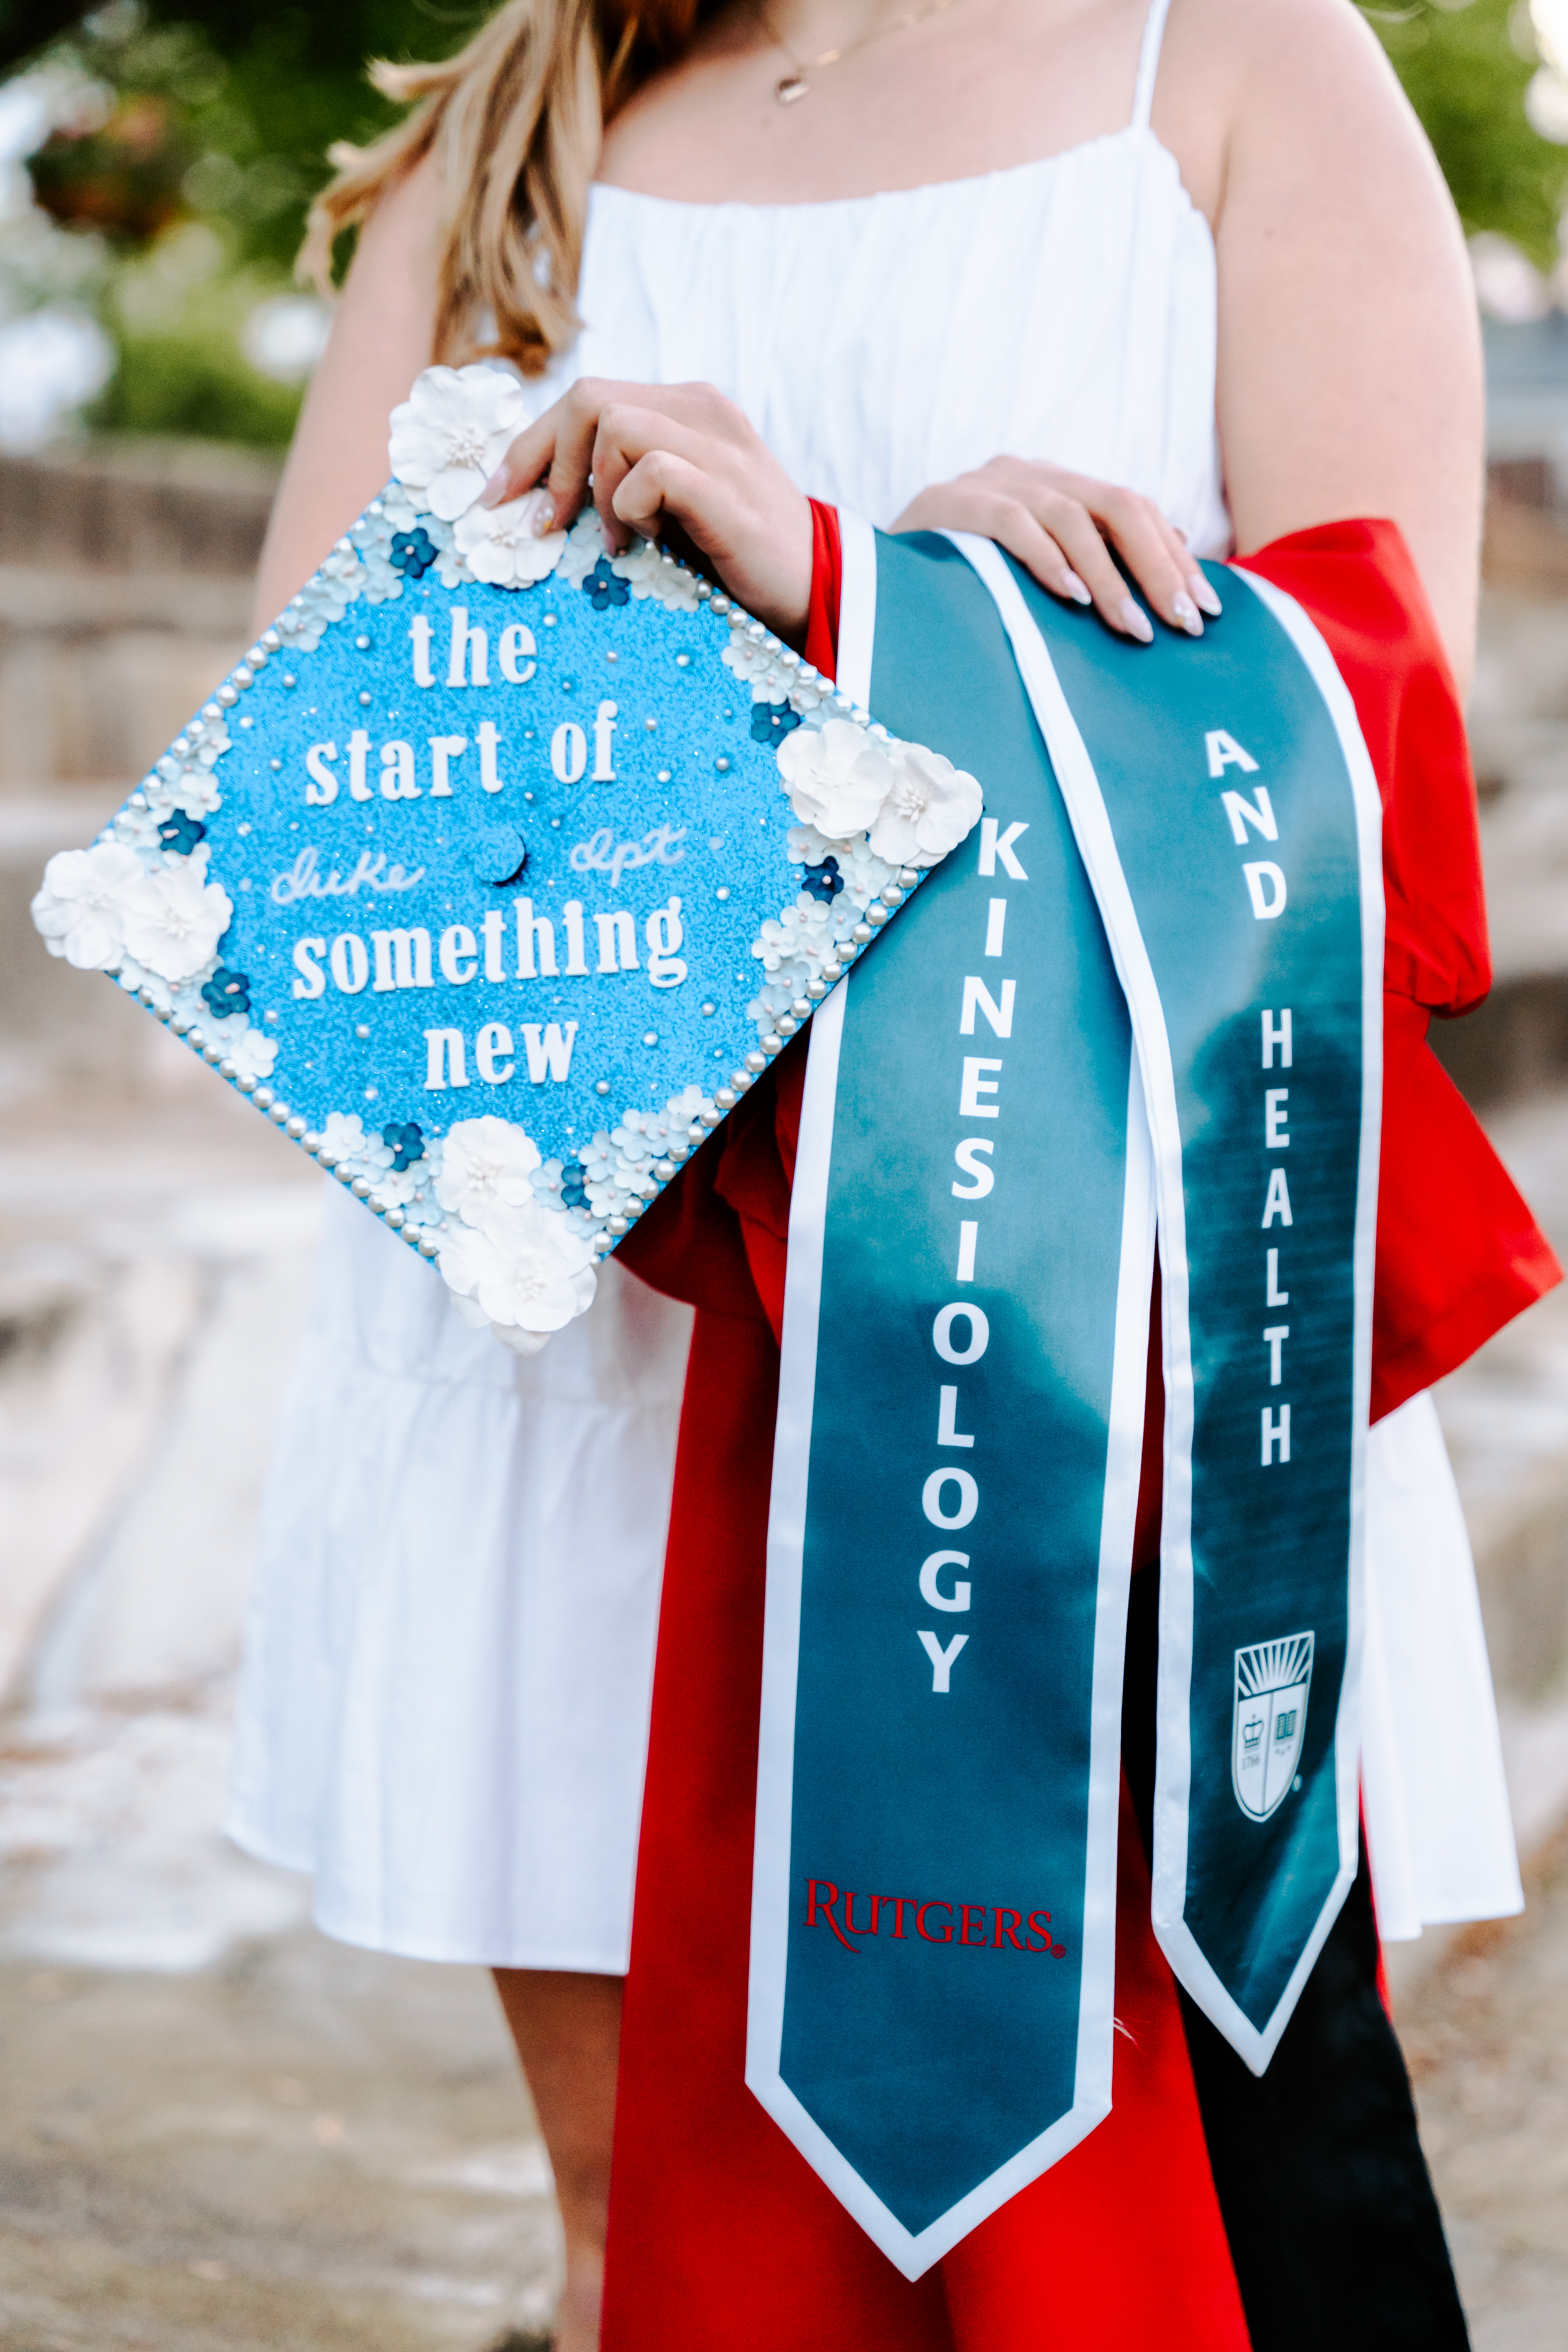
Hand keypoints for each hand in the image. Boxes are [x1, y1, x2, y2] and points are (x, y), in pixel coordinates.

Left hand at [478, 378, 813, 640]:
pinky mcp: (725, 486)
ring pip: (613, 423)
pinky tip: (652, 545)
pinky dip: (633, 510)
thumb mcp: (669, 506)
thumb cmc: (733, 556)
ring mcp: (717, 444)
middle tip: (544, 525)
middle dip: (545, 462)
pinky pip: (650, 472)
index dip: (532, 445)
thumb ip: (622, 480)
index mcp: (685, 407)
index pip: (587, 396)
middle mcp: (700, 410)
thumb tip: (541, 493)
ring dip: (596, 488)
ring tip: (622, 541)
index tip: (500, 497)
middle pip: (587, 397)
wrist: (815, 589)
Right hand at [893, 456, 1221, 641]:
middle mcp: (1029, 473)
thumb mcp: (1032, 573)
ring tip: (1134, 628)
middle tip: (1184, 623)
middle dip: (1158, 567)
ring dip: (1111, 579)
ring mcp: (989, 482)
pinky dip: (1049, 561)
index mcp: (1054, 485)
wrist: (864, 571)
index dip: (1174, 555)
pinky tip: (1075, 598)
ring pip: (1072, 518)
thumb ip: (1091, 564)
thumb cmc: (960, 584)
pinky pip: (1014, 525)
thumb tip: (1171, 566)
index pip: (1133, 509)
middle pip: (1117, 506)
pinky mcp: (953, 502)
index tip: (1206, 608)